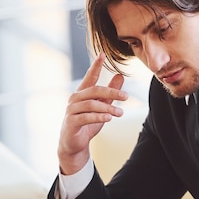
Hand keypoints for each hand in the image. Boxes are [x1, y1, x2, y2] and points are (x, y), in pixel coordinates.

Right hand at [58, 52, 126, 174]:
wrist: (74, 144)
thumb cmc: (87, 124)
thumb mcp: (102, 107)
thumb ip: (110, 93)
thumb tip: (120, 76)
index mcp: (82, 93)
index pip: (89, 76)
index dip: (95, 66)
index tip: (102, 54)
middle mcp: (75, 99)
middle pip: (94, 90)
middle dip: (111, 92)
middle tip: (126, 97)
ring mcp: (72, 110)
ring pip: (91, 104)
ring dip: (108, 108)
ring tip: (120, 113)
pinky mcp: (71, 122)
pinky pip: (86, 117)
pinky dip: (98, 117)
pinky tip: (109, 118)